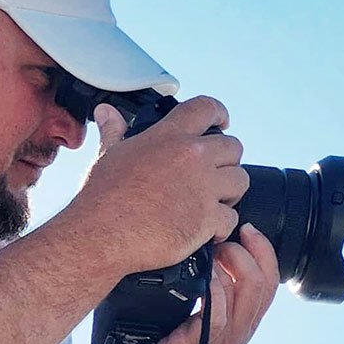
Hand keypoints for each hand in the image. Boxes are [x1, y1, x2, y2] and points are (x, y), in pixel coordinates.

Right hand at [68, 97, 249, 276]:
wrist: (103, 234)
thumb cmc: (103, 198)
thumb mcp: (108, 156)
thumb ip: (114, 131)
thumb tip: (107, 113)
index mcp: (169, 137)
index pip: (206, 108)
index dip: (219, 113)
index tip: (222, 121)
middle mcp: (191, 156)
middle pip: (233, 147)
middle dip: (227, 162)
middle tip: (214, 176)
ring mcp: (203, 187)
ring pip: (240, 181)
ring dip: (229, 194)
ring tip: (212, 205)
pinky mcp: (208, 218)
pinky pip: (232, 218)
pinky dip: (221, 227)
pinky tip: (206, 231)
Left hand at [127, 222, 279, 343]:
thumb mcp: (194, 328)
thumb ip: (205, 303)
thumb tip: (201, 269)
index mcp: (240, 327)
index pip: (270, 284)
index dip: (264, 252)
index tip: (246, 230)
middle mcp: (238, 333)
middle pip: (266, 283)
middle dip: (252, 249)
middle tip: (229, 234)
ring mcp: (223, 340)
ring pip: (250, 292)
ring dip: (235, 263)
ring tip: (215, 250)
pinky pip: (220, 311)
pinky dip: (215, 288)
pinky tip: (204, 277)